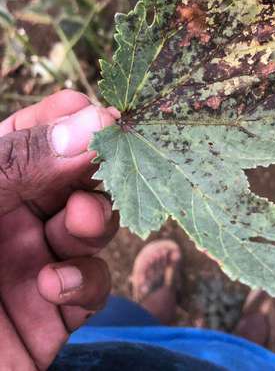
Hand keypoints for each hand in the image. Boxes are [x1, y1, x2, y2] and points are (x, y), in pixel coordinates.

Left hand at [0, 90, 119, 369]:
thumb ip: (23, 162)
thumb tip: (94, 119)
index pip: (39, 130)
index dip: (73, 120)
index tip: (105, 120)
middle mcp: (16, 213)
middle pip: (79, 175)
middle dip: (95, 172)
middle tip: (106, 171)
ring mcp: (38, 259)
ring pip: (95, 225)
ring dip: (94, 221)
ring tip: (78, 224)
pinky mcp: (57, 308)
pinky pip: (93, 284)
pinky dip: (85, 282)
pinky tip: (54, 286)